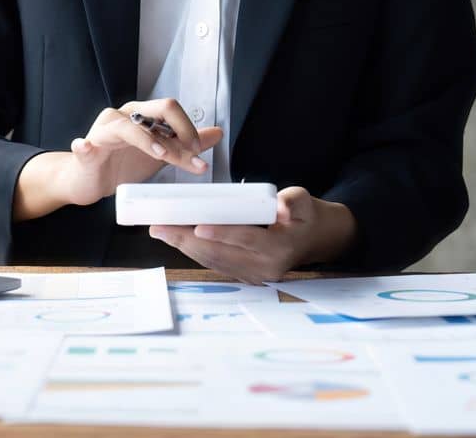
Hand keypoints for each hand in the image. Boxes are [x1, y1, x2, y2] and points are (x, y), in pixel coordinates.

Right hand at [56, 99, 223, 207]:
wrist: (90, 181)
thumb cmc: (122, 164)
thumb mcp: (159, 154)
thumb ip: (185, 145)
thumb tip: (216, 133)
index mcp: (142, 116)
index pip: (171, 110)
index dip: (189, 128)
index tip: (199, 152)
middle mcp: (124, 117)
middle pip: (156, 109)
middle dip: (179, 130)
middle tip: (190, 153)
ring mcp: (103, 131)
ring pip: (127, 128)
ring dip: (146, 140)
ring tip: (161, 154)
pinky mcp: (86, 149)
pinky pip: (84, 145)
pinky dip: (85, 146)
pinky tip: (86, 147)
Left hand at [148, 186, 357, 283]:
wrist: (314, 239)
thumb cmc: (306, 215)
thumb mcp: (304, 201)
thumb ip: (293, 202)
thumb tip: (282, 209)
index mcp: (279, 248)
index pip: (245, 239)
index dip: (220, 233)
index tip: (196, 225)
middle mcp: (264, 267)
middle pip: (220, 254)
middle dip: (187, 240)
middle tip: (160, 226)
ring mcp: (253, 275)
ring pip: (213, 261)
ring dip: (184, 246)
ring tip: (161, 231)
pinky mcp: (244, 275)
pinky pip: (215, 263)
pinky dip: (194, 250)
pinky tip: (176, 239)